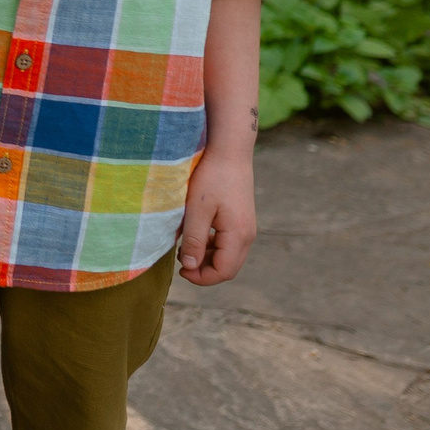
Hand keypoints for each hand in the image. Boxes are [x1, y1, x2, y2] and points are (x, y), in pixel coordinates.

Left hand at [176, 147, 256, 284]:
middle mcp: (247, 235)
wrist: (229, 152)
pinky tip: (196, 237)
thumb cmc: (211, 177)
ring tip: (185, 249)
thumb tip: (190, 267)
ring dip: (207, 259)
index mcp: (238, 235)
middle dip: (205, 271)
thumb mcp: (197, 209)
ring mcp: (246, 228)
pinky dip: (212, 247)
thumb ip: (194, 240)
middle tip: (181, 263)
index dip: (202, 278)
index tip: (181, 271)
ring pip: (228, 257)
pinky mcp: (241, 221)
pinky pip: (228, 244)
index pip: (224, 271)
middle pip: (228, 267)